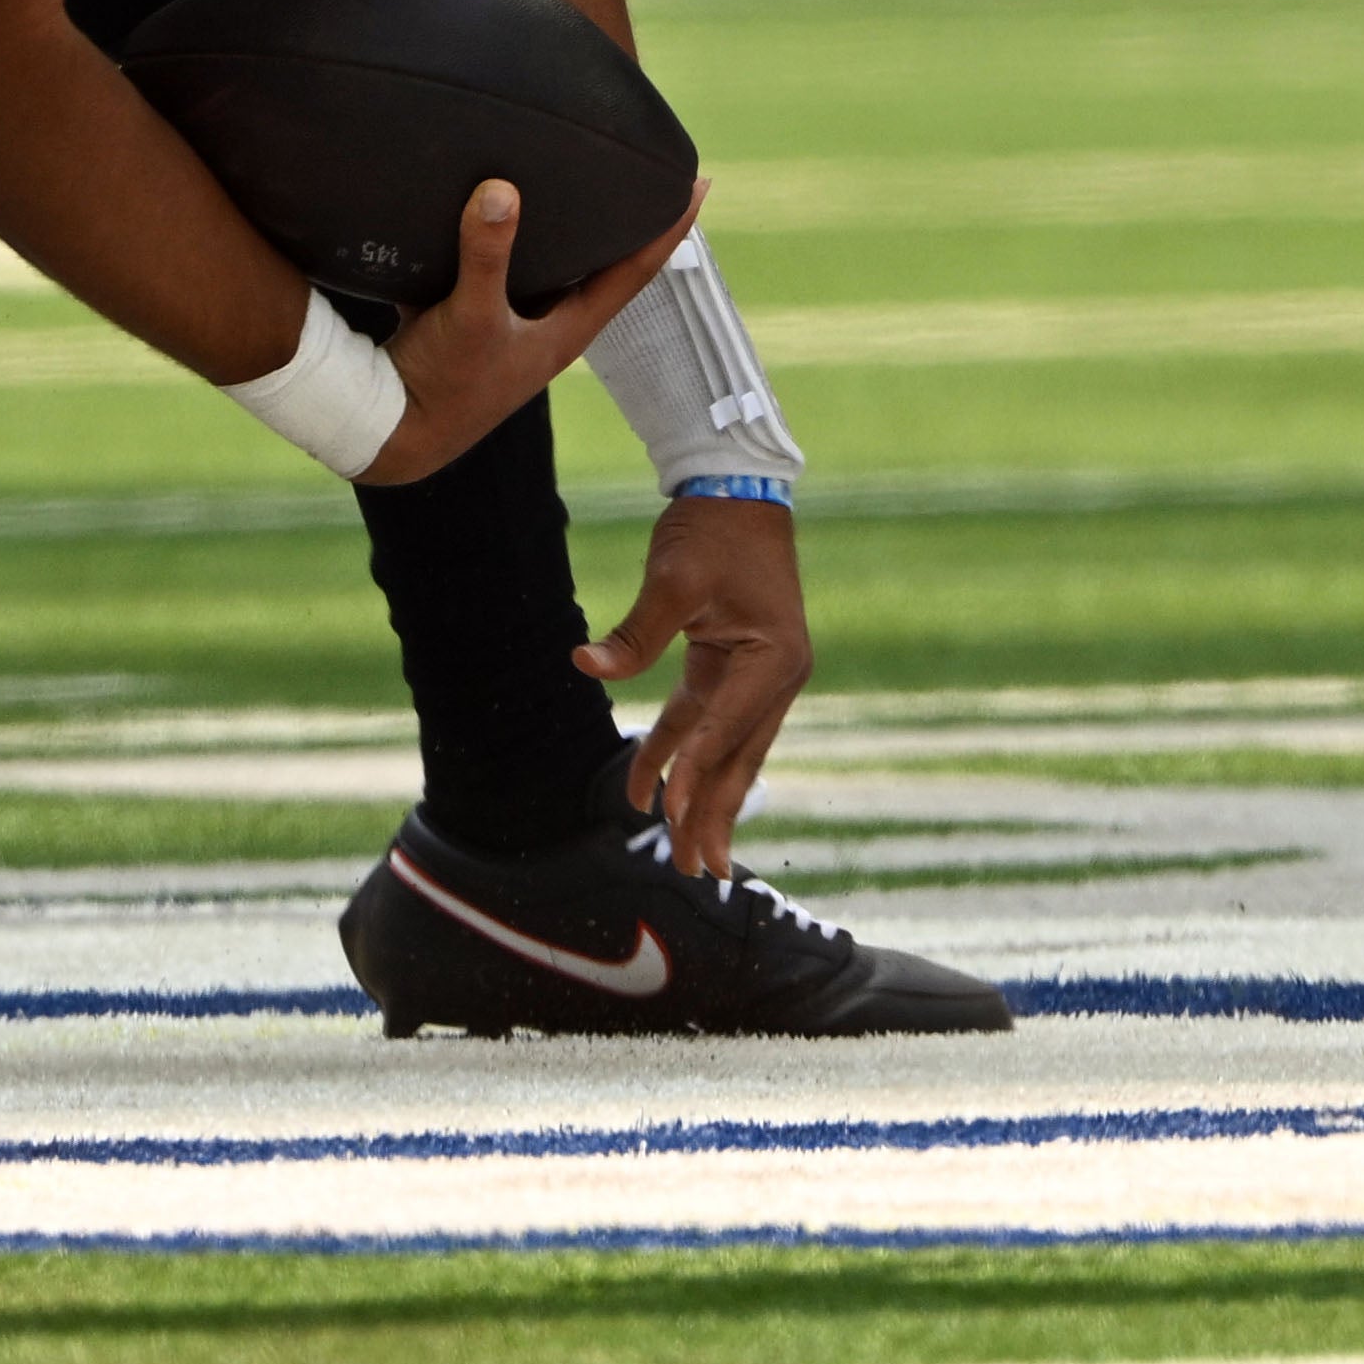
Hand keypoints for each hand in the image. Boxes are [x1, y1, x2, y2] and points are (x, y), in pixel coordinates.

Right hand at [360, 174, 708, 487]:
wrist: (391, 428)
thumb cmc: (446, 385)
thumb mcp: (471, 317)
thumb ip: (487, 255)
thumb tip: (503, 189)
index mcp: (567, 330)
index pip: (635, 272)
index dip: (668, 230)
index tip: (698, 186)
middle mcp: (547, 327)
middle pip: (599, 267)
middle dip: (620, 223)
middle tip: (639, 172)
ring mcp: (510, 325)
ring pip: (547, 267)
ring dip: (560, 230)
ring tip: (570, 180)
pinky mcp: (470, 319)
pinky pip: (496, 269)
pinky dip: (499, 240)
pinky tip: (485, 206)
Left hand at [575, 490, 811, 879]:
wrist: (737, 490)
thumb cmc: (708, 531)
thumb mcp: (671, 579)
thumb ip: (634, 634)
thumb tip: (584, 665)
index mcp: (773, 660)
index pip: (724, 728)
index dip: (693, 773)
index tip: (667, 817)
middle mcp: (779, 677)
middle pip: (739, 758)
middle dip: (715, 816)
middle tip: (701, 873)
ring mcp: (765, 677)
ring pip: (730, 751)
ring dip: (706, 798)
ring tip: (690, 853)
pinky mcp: (741, 669)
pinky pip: (713, 724)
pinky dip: (689, 756)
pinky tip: (662, 788)